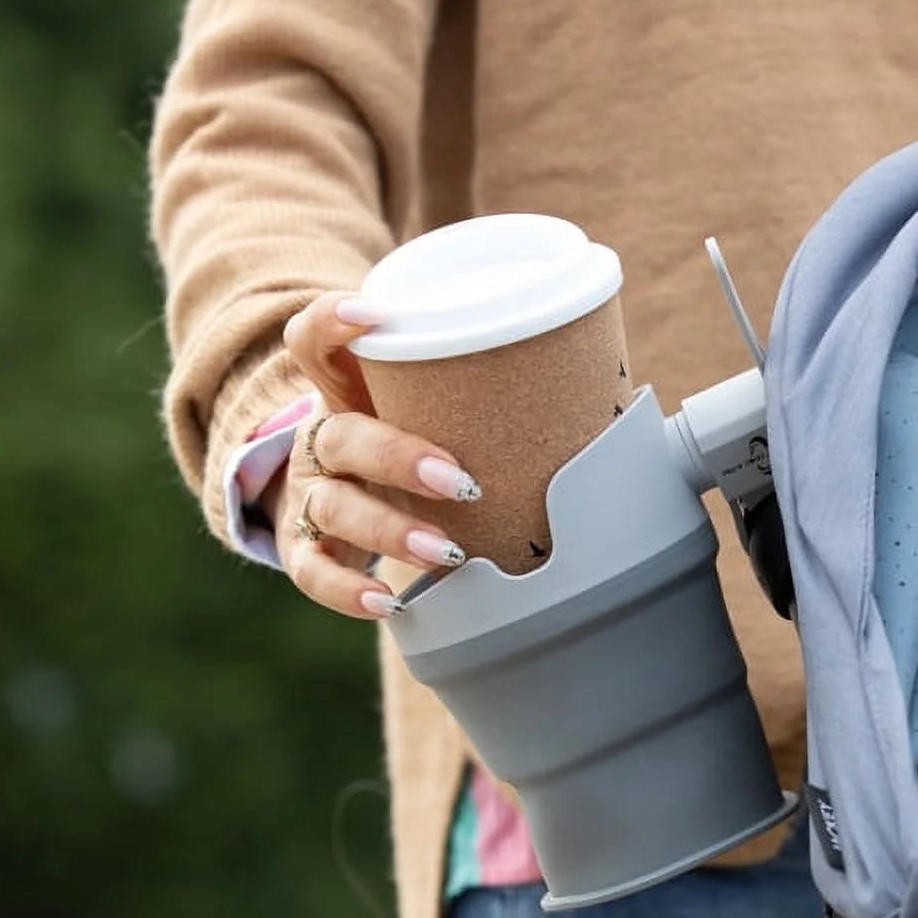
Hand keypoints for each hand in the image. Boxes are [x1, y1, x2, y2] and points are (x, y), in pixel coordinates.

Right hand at [276, 293, 480, 619]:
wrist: (340, 496)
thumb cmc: (409, 441)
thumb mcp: (431, 409)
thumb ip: (491, 397)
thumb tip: (613, 395)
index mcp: (346, 390)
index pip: (314, 340)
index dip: (333, 322)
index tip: (375, 314)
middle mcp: (321, 438)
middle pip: (340, 435)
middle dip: (398, 457)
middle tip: (460, 482)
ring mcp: (308, 496)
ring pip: (333, 507)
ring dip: (390, 531)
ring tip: (448, 552)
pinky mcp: (304, 548)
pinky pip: (311, 572)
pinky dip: (347, 591)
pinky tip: (389, 602)